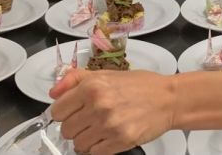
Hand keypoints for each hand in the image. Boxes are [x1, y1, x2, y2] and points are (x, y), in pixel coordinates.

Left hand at [50, 69, 174, 154]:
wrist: (169, 99)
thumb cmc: (140, 85)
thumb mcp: (107, 74)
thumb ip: (76, 79)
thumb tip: (53, 92)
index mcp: (92, 86)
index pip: (57, 111)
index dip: (64, 113)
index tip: (74, 112)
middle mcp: (98, 105)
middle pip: (66, 130)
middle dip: (76, 127)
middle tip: (90, 120)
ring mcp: (109, 125)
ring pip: (78, 144)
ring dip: (86, 139)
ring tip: (100, 129)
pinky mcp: (120, 141)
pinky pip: (94, 154)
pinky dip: (99, 148)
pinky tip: (108, 137)